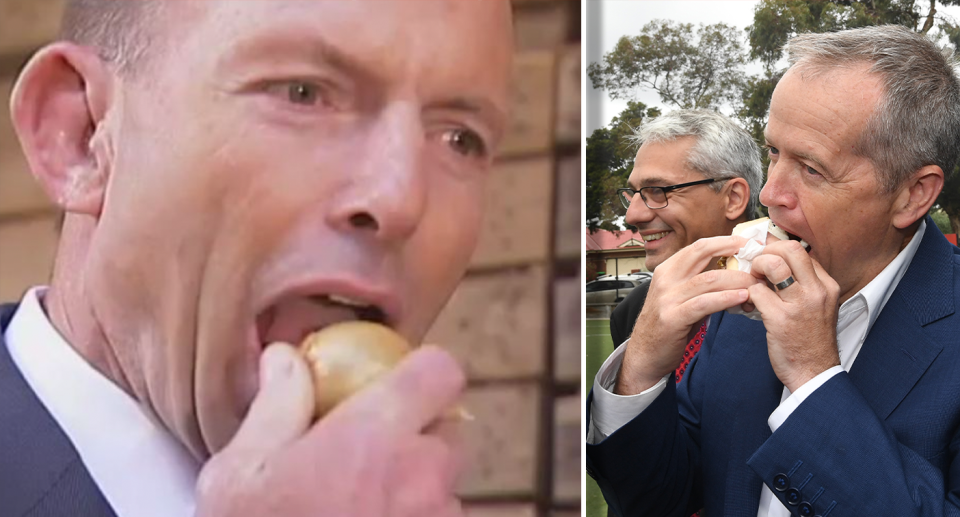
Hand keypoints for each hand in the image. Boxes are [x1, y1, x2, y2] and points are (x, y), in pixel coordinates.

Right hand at [196, 343, 465, 516]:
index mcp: (374, 437)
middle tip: (369, 458)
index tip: (397, 383)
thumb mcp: (241, 472)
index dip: (422, 372)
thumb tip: (285, 359)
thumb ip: (276, 403)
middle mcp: (420, 477)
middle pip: (449, 431)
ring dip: (417, 490)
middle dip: (417, 437)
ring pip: (447, 486)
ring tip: (360, 508)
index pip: (440, 372)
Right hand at [617, 236, 760, 394]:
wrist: (645, 353)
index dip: (724, 241)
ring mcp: (668, 298)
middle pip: (701, 253)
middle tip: (756, 255)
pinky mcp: (673, 318)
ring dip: (737, 280)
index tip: (746, 243)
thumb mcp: (680, 297)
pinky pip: (705, 303)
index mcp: (667, 270)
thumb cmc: (668, 325)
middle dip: (732, 250)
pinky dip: (727, 298)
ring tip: (756, 284)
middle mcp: (666, 279)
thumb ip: (700, 284)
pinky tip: (742, 298)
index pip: (698, 247)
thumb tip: (733, 274)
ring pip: (709, 279)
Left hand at [748, 240, 840, 391]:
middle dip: (765, 252)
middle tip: (754, 266)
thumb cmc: (810, 341)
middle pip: (789, 249)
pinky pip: (756, 291)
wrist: (814, 373)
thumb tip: (773, 264)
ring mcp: (800, 304)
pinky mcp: (781, 319)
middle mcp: (817, 291)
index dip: (776, 250)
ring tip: (751, 282)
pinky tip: (747, 304)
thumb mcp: (817, 307)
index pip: (800, 251)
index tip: (763, 256)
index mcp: (826, 286)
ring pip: (772, 264)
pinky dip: (746, 294)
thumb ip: (802, 285)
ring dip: (754, 269)